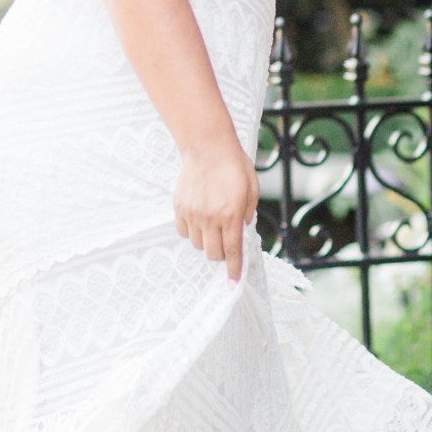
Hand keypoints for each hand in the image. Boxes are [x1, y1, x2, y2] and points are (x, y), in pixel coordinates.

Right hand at [173, 134, 258, 282]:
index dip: (234, 269)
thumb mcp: (252, 189)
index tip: (233, 283)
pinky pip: (184, 231)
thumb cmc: (234, 166)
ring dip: (207, 243)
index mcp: (231, 215)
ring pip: (197, 244)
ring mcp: (193, 213)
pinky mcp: (180, 207)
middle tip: (227, 245)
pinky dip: (192, 232)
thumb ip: (248, 213)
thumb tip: (242, 229)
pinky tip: (199, 221)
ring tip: (213, 228)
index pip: (233, 250)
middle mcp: (210, 218)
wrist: (207, 147)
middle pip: (213, 253)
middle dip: (222, 255)